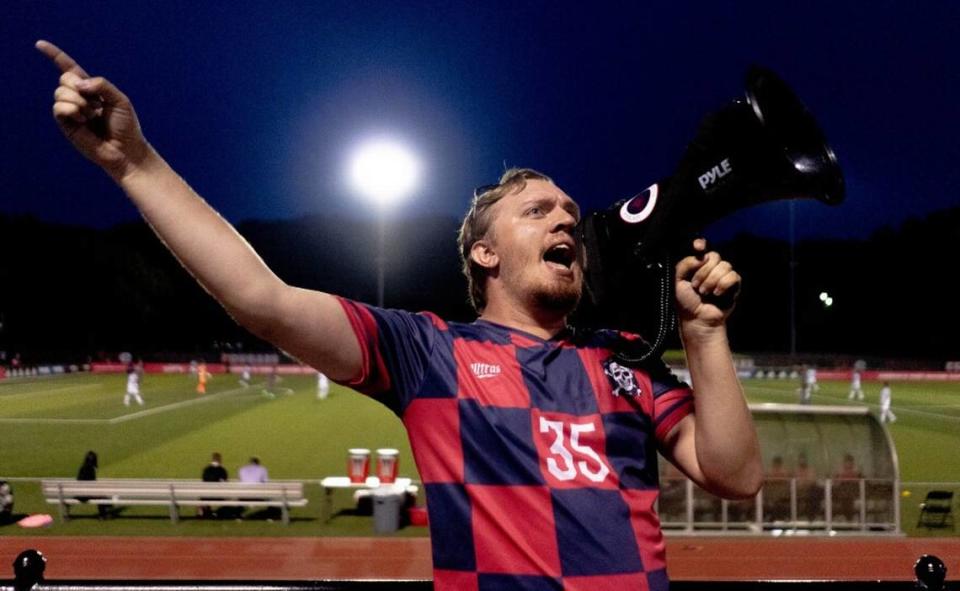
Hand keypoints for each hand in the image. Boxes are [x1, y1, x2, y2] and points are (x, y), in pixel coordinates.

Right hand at [36, 40, 149, 180]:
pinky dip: (72, 110)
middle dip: (79, 87)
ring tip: (91, 116)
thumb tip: (79, 84)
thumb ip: (102, 85)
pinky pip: (59, 108)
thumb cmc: (125, 126)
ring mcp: (70, 110)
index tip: (39, 44)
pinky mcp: (66, 124)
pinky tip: (83, 121)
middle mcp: (78, 97)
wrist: (125, 149)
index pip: (69, 69)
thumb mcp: (120, 100)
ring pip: (60, 92)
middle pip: (65, 78)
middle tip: (96, 104)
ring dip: (79, 102)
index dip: (55, 56)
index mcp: (91, 88)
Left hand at [674, 238, 739, 331]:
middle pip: (714, 256)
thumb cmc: (686, 301)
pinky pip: (733, 276)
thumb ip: (686, 264)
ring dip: (712, 281)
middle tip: (696, 286)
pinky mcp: (734, 285)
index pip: (702, 246)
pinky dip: (723, 285)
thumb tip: (701, 255)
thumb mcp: (678, 281)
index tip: (698, 247)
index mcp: (698, 264)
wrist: (696, 318)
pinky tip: (717, 294)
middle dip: (703, 272)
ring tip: (705, 293)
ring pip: (725, 266)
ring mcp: (723, 275)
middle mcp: (711, 267)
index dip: (701, 244)